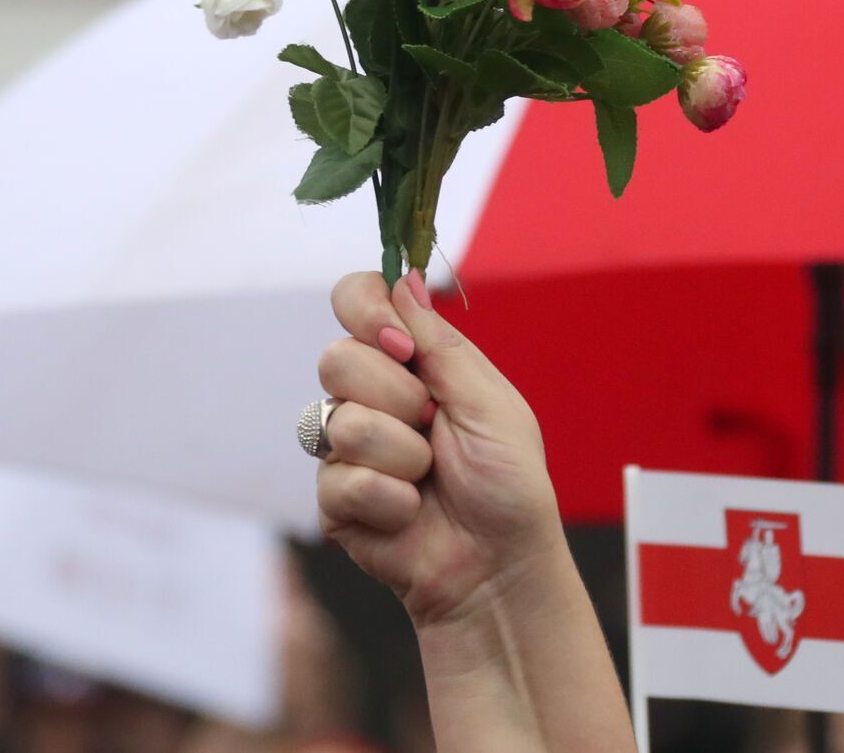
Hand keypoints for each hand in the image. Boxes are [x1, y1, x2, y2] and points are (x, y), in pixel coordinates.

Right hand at [316, 271, 562, 625]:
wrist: (500, 566)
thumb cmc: (508, 484)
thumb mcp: (487, 401)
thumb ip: (439, 343)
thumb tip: (404, 278)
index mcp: (415, 362)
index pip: (357, 300)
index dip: (364, 310)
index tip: (399, 343)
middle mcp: (374, 396)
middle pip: (336, 358)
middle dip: (396, 395)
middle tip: (434, 424)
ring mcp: (349, 448)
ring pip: (336, 420)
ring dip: (400, 453)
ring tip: (431, 477)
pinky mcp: (335, 499)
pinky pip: (338, 479)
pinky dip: (390, 498)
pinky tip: (412, 512)